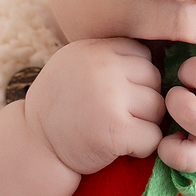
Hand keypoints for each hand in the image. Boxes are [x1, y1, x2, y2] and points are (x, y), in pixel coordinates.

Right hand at [23, 38, 166, 174]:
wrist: (34, 147)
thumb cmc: (61, 106)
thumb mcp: (75, 65)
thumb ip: (109, 56)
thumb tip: (161, 54)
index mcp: (94, 49)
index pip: (143, 55)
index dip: (136, 78)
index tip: (117, 94)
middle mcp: (103, 68)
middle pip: (154, 79)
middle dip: (143, 100)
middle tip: (118, 115)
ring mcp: (110, 98)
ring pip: (158, 108)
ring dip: (145, 124)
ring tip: (117, 130)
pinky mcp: (116, 131)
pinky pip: (153, 136)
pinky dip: (142, 147)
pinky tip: (118, 146)